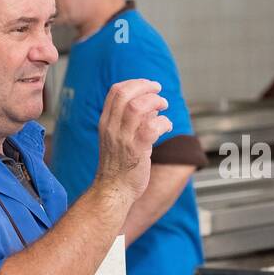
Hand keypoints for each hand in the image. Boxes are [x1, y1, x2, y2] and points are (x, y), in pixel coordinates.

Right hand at [94, 80, 170, 204]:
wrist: (113, 191)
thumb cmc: (119, 165)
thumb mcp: (120, 138)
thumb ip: (134, 120)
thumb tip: (152, 104)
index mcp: (106, 122)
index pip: (115, 91)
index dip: (136, 83)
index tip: (150, 86)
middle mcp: (112, 128)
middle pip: (125, 94)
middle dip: (146, 87)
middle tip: (159, 92)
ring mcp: (123, 139)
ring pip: (137, 107)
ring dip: (155, 102)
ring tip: (164, 107)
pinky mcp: (136, 151)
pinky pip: (151, 128)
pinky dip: (163, 122)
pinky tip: (167, 126)